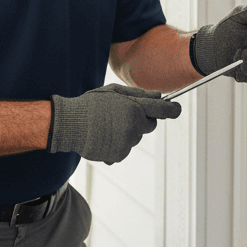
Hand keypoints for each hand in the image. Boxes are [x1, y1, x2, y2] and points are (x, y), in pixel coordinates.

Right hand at [49, 84, 181, 164]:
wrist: (69, 124)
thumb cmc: (90, 105)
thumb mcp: (114, 92)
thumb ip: (139, 94)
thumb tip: (159, 96)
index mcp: (134, 107)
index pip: (163, 110)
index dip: (173, 110)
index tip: (176, 109)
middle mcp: (134, 125)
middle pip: (149, 126)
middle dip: (141, 121)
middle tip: (121, 115)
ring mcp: (127, 142)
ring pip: (135, 138)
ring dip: (126, 134)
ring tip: (106, 127)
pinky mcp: (119, 155)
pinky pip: (125, 150)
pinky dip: (117, 146)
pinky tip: (103, 137)